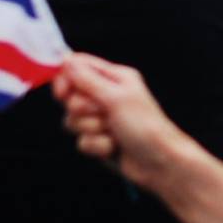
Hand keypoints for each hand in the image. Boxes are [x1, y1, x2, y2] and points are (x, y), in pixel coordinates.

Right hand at [52, 52, 188, 188]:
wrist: (159, 162)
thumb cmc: (146, 126)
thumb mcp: (116, 98)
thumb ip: (88, 80)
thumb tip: (66, 60)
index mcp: (115, 78)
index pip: (78, 67)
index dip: (65, 79)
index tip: (63, 92)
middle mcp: (107, 96)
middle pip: (71, 96)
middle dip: (82, 109)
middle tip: (103, 113)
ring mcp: (102, 119)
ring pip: (72, 121)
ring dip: (91, 128)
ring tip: (112, 131)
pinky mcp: (99, 140)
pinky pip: (81, 141)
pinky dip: (97, 145)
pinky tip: (114, 147)